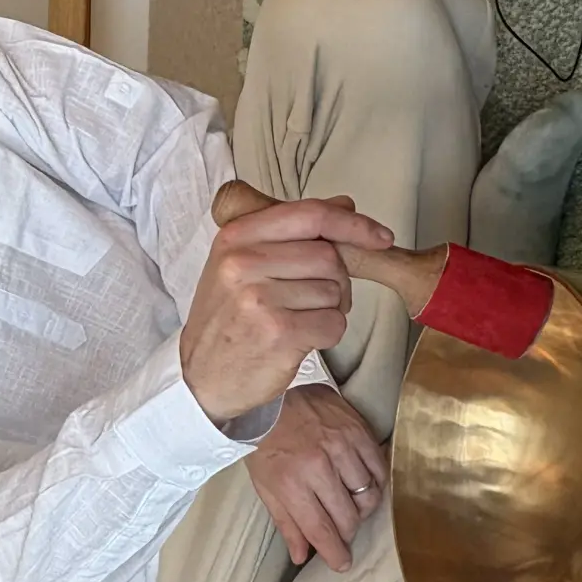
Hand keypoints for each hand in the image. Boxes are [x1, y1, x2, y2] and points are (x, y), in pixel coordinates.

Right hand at [179, 193, 396, 423]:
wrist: (202, 376)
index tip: (380, 238)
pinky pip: (334, 323)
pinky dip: (326, 334)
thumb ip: (289, 231)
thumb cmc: (226, 318)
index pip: (309, 215)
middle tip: (314, 299)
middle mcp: (243, 263)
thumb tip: (343, 205)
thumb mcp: (241, 264)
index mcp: (235, 238)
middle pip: (329, 256)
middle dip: (336, 280)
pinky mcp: (279, 333)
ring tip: (298, 320)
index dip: (353, 224)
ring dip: (329, 309)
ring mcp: (260, 299)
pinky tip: (299, 339)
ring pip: (335, 291)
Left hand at [246, 385, 387, 571]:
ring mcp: (341, 447)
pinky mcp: (357, 431)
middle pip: (348, 517)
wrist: (271, 397)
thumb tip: (301, 556)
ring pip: (368, 496)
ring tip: (351, 506)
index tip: (342, 563)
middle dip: (347, 532)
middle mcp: (318, 467)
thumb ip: (286, 523)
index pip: (321, 529)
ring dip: (362, 509)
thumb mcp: (265, 487)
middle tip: (341, 530)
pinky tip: (364, 484)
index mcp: (291, 483)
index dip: (334, 552)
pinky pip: (379, 469)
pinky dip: (375, 483)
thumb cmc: (264, 444)